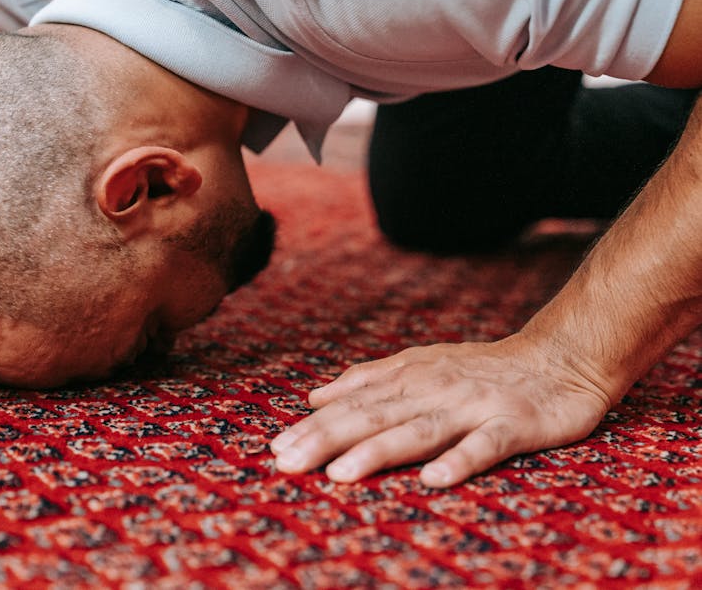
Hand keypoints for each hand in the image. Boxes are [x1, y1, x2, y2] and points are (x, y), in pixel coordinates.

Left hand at [270, 335, 610, 487]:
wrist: (560, 358)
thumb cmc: (482, 370)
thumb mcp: (420, 366)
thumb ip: (368, 380)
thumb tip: (315, 397)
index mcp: (409, 378)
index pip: (353, 405)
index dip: (314, 427)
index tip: (276, 449)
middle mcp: (434, 389)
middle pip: (374, 416)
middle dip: (327, 439)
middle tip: (287, 463)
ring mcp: (473, 407)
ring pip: (419, 430)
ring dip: (379, 451)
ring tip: (341, 473)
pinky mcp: (514, 424)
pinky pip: (485, 445)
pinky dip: (460, 460)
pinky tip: (434, 479)